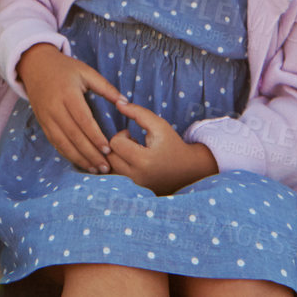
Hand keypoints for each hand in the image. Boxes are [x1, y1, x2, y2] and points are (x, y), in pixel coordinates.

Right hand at [16, 43, 124, 173]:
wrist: (35, 65)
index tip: (108, 149)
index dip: (95, 136)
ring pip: (63, 142)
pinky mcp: (42, 123)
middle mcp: (55, 107)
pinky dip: (67, 154)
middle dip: (90, 153)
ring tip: (95, 169)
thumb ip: (105, 87)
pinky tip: (80, 162)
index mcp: (68, 94)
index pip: (83, 120)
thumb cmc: (65, 68)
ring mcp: (46, 117)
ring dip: (79, 158)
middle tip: (106, 166)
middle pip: (73, 135)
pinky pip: (55, 142)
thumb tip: (125, 102)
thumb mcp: (85, 71)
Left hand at [104, 101, 218, 194]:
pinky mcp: (135, 192)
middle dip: (117, 147)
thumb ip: (137, 112)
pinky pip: (115, 180)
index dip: (122, 135)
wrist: (188, 169)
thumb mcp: (158, 124)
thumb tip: (117, 103)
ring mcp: (135, 187)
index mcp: (143, 160)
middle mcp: (137, 177)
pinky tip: (129, 164)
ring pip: (109, 169)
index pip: (115, 143)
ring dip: (116, 159)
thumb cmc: (172, 144)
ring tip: (130, 155)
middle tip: (131, 144)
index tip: (133, 135)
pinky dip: (118, 170)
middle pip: (108, 157)